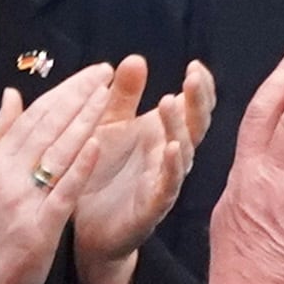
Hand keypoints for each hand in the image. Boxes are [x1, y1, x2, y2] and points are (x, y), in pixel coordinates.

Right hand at [0, 61, 125, 283]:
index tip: (92, 73)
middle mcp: (8, 174)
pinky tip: (96, 143)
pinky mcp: (39, 227)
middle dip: (79, 95)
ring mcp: (23, 200)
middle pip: (47, 125)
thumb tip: (13, 93)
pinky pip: (62, 191)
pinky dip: (78, 166)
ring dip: (83, 120)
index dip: (65, 91)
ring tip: (107, 95)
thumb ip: (0, 135)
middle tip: (106, 71)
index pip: (35, 115)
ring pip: (56, 151)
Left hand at [70, 58, 215, 283]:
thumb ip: (122, 95)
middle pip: (195, 126)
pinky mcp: (151, 207)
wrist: (84, 225)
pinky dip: (172, 168)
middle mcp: (169, 157)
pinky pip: (167, 187)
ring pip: (183, 153)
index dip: (199, 88)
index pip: (191, 108)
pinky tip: (172, 148)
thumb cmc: (101, 171)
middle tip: (193, 75)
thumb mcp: (109, 125)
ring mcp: (163, 182)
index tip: (196, 65)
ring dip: (179, 127)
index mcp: (162, 134)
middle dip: (198, 100)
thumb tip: (136, 58)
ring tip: (170, 102)